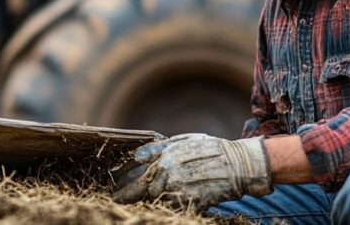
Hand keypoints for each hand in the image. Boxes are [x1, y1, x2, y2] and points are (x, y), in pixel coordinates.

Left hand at [112, 133, 271, 210]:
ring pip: (150, 198)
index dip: (121, 174)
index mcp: (165, 152)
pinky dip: (161, 208)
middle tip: (113, 198)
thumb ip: (161, 148)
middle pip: (136, 184)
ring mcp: (176, 186)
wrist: (237, 164)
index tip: (112, 180)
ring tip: (128, 205)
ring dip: (139, 201)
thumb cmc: (211, 150)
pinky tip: (154, 208)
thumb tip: (137, 156)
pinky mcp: (187, 201)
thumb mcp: (184, 140)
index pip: (134, 164)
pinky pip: (167, 207)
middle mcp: (167, 168)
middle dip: (123, 192)